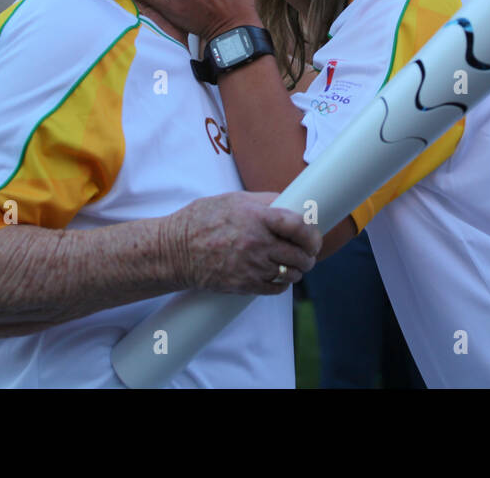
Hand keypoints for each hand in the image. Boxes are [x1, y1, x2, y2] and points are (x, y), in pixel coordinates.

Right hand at [166, 191, 320, 294]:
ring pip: (292, 273)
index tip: (314, 237)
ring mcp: (251, 266)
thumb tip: (291, 202)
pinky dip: (282, 283)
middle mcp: (257, 243)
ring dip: (297, 270)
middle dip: (309, 255)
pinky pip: (277, 288)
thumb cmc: (202, 220)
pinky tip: (278, 275)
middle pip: (300, 254)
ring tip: (293, 264)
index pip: (298, 226)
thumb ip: (265, 201)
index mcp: (256, 217)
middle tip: (308, 253)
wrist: (175, 251)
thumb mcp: (234, 200)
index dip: (312, 234)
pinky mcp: (244, 285)